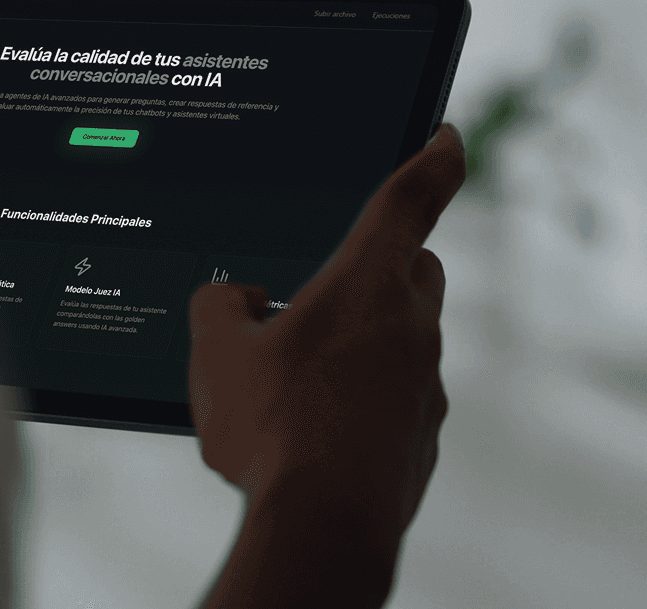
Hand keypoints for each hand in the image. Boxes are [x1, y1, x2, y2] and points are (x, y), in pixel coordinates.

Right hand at [188, 122, 465, 538]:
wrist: (322, 527)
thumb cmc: (274, 432)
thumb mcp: (216, 355)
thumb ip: (218, 305)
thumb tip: (235, 299)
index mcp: (365, 286)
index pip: (413, 197)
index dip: (434, 155)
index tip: (447, 134)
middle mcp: (409, 327)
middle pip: (412, 268)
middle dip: (378, 263)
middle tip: (323, 287)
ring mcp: (423, 384)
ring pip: (404, 334)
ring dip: (364, 335)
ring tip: (301, 370)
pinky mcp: (420, 432)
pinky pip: (398, 390)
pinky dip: (367, 389)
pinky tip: (318, 420)